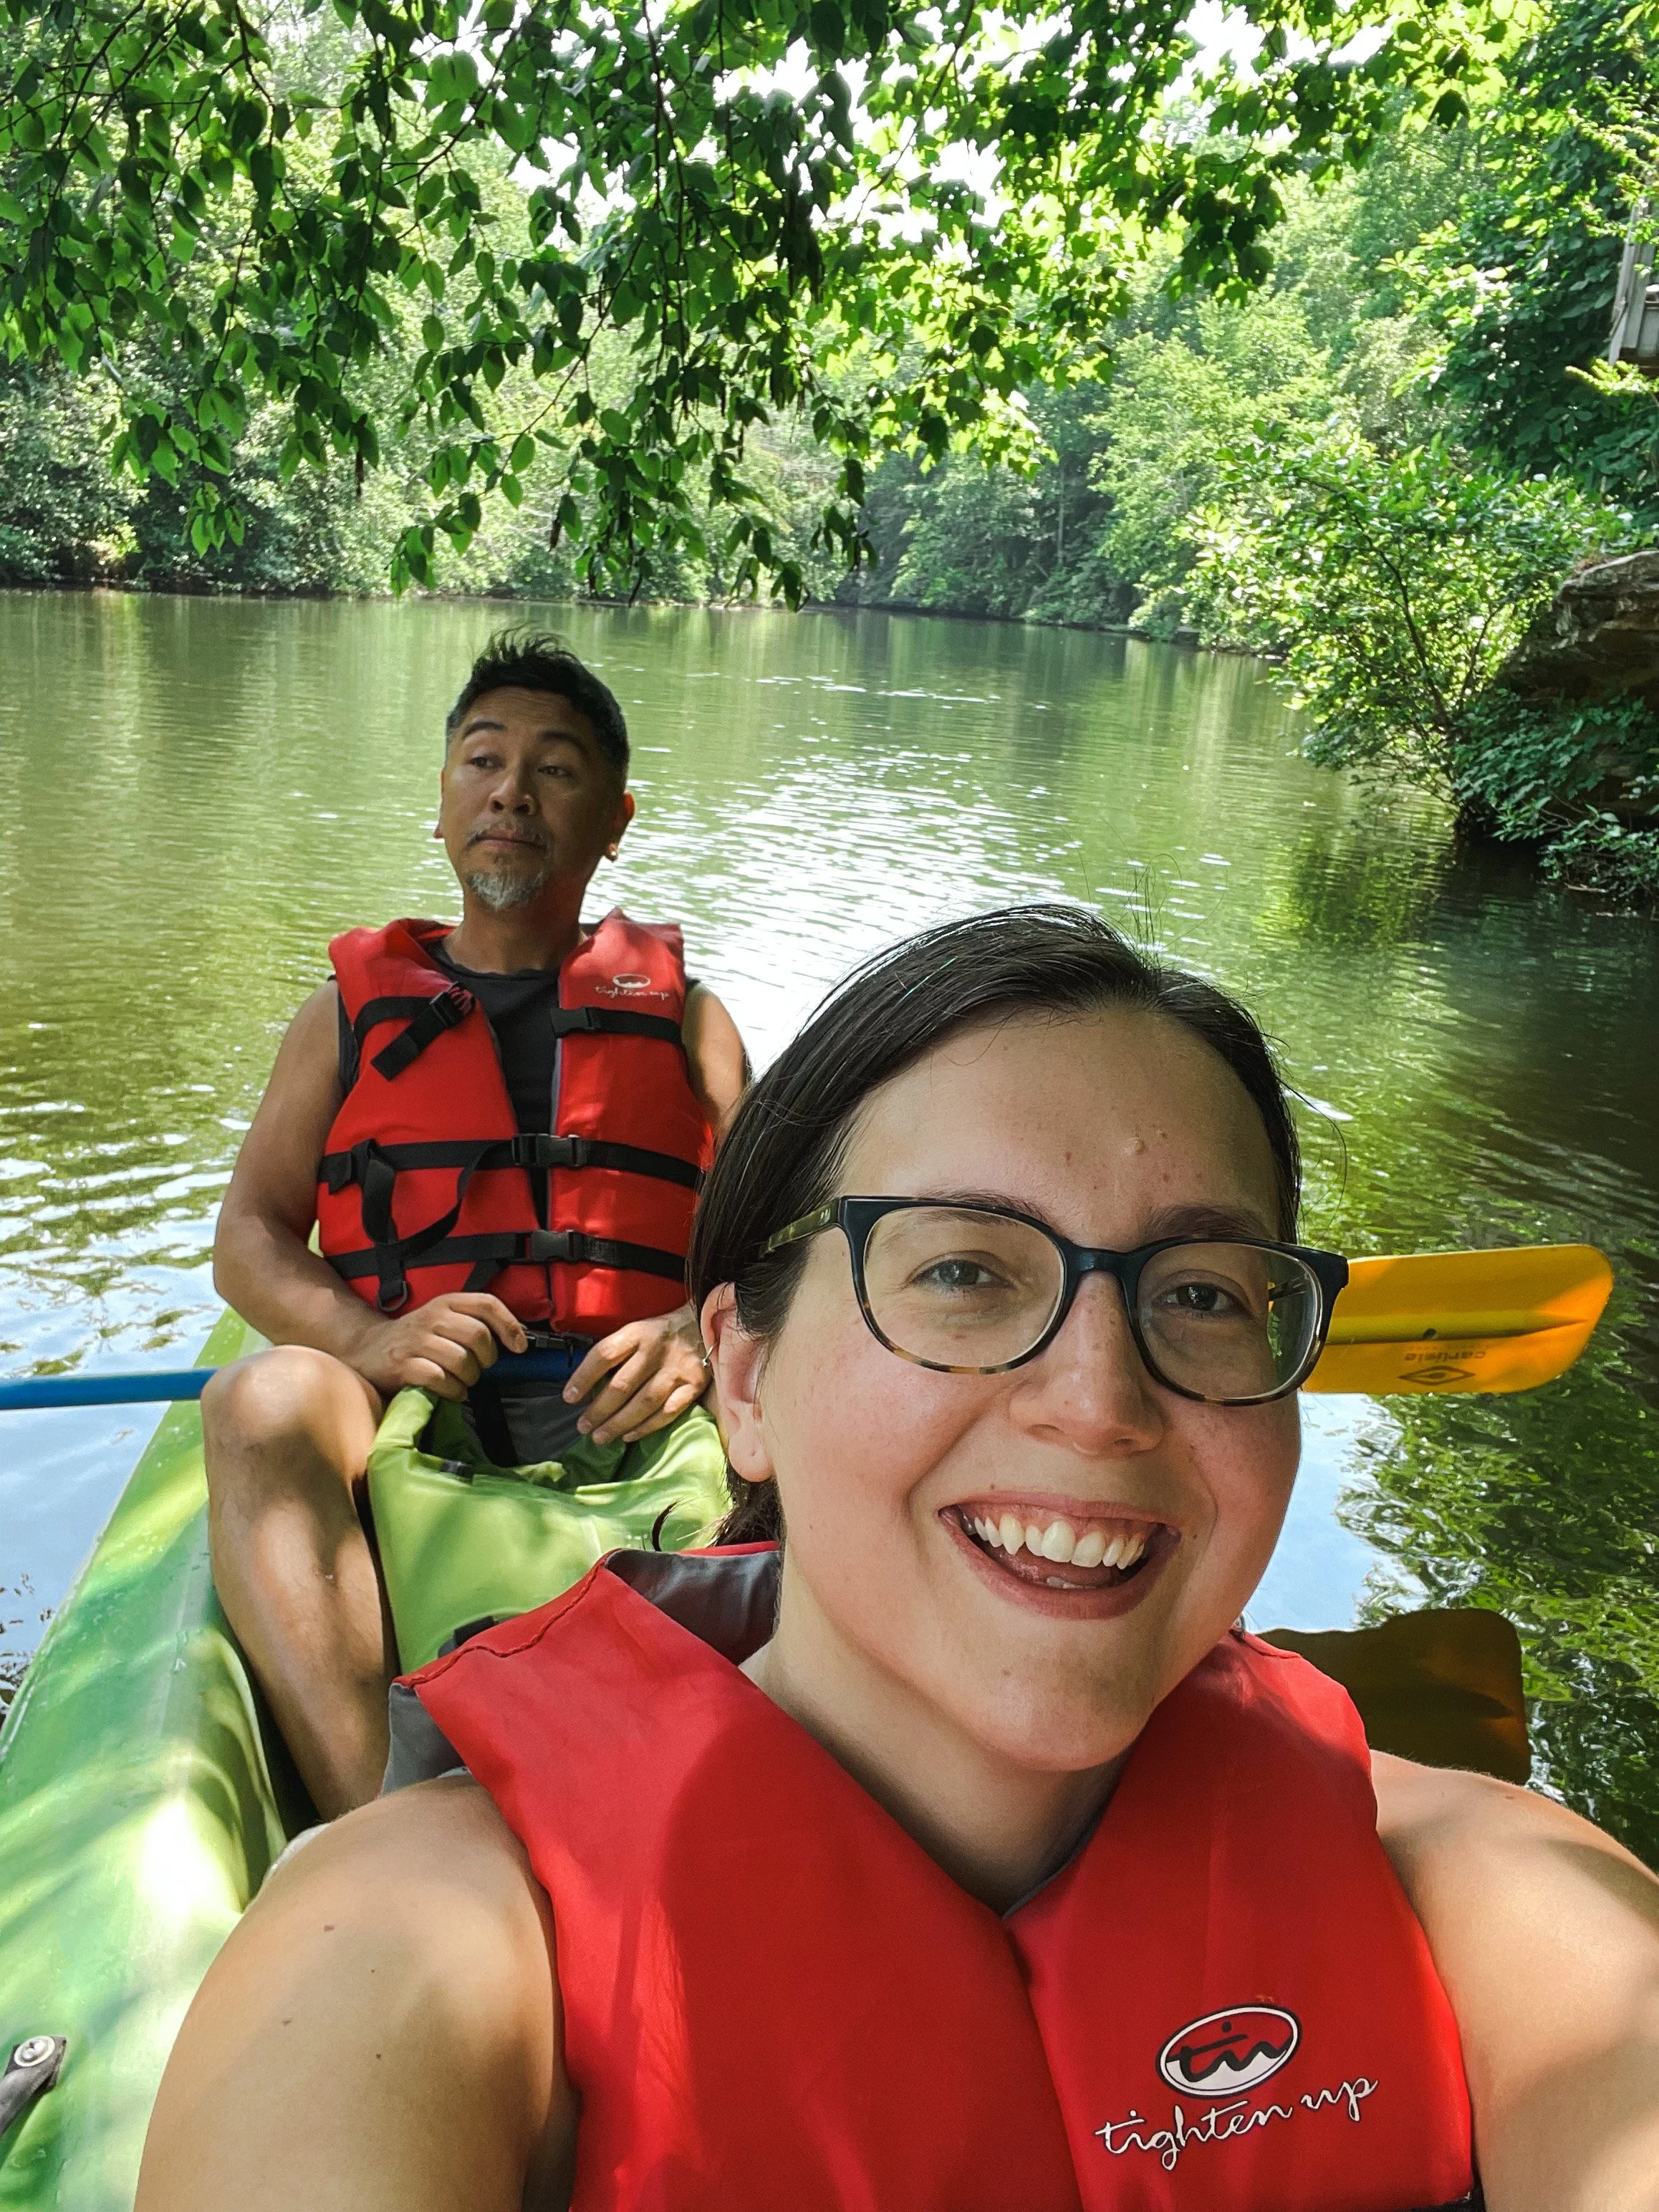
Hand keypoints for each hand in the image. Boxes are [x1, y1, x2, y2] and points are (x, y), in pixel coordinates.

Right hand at [356, 1292, 527, 1400]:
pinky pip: (440, 1380)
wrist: (367, 1349)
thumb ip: (474, 1325)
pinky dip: (452, 1391)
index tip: (520, 1346)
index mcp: (447, 1303)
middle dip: (487, 1360)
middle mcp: (432, 1317)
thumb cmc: (416, 1338)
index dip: (509, 1325)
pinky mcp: (402, 1365)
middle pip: (478, 1336)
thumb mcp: (444, 1321)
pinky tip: (450, 1392)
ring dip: (469, 1379)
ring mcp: (415, 1341)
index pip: (487, 1304)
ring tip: (463, 1382)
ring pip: (461, 1361)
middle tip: (479, 1369)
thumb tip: (517, 1342)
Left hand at [562, 1303, 709, 1445]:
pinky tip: (630, 1436)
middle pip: (622, 1385)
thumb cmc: (660, 1333)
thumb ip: (615, 1352)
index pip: (604, 1355)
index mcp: (637, 1333)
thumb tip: (584, 1383)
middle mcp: (656, 1350)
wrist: (704, 1325)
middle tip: (582, 1427)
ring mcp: (677, 1369)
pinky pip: (668, 1412)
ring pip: (644, 1402)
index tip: (569, 1397)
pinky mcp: (695, 1384)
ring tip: (600, 1437)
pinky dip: (648, 1427)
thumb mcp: (636, 1330)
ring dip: (619, 1423)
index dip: (584, 1377)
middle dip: (599, 1410)